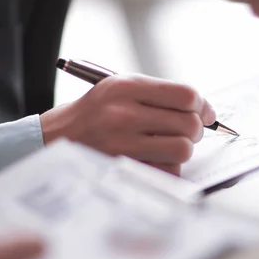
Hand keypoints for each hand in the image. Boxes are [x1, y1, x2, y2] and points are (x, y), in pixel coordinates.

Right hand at [40, 74, 215, 175]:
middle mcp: (123, 114)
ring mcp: (121, 144)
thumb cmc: (95, 113)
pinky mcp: (121, 169)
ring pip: (182, 150)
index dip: (202, 106)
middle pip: (189, 124)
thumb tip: (204, 109)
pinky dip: (168, 168)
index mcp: (126, 87)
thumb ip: (160, 94)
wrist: (54, 138)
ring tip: (170, 145)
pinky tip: (155, 160)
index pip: (185, 95)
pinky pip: (167, 172)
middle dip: (196, 129)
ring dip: (182, 150)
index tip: (204, 113)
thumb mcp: (119, 89)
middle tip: (188, 132)